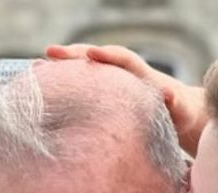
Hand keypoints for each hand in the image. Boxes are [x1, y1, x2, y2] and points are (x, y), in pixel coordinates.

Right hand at [45, 43, 207, 155]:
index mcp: (142, 75)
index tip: (90, 54)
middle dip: (74, 56)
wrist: (181, 112)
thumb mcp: (181, 110)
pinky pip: (83, 84)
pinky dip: (65, 82)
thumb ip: (175, 103)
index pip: (123, 60)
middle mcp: (124, 73)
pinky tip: (42, 86)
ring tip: (36, 67)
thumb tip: (170, 95)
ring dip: (63, 68)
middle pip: (96, 59)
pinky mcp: (105, 93)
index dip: (107, 57)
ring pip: (85, 70)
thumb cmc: (181, 113)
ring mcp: (113, 82)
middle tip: (48, 54)